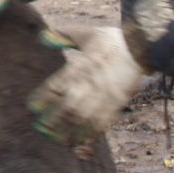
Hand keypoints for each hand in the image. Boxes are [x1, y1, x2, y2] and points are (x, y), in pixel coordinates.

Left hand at [25, 24, 144, 144]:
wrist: (141, 47)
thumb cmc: (110, 39)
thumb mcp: (85, 33)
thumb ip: (62, 35)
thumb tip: (42, 35)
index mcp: (78, 67)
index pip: (55, 86)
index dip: (42, 99)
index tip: (32, 107)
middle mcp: (89, 84)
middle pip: (67, 107)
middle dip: (53, 119)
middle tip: (42, 127)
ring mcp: (103, 96)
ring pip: (83, 118)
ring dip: (69, 130)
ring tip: (58, 139)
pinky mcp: (117, 103)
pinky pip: (102, 122)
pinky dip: (91, 133)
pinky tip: (81, 140)